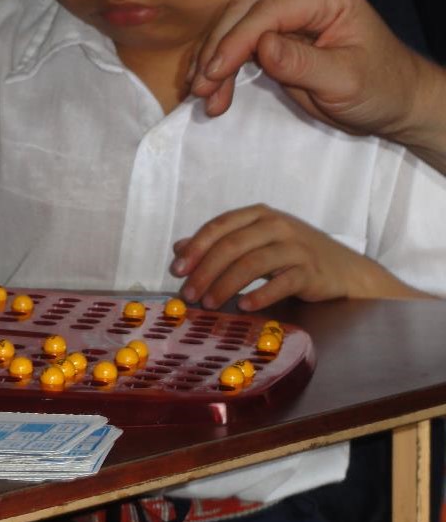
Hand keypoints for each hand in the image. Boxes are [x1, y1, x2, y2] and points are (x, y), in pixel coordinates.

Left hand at [169, 204, 426, 311]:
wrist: (345, 271)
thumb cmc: (293, 256)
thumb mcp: (255, 243)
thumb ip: (219, 243)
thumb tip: (179, 248)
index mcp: (258, 215)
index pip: (219, 226)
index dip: (195, 248)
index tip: (176, 270)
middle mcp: (277, 225)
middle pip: (232, 246)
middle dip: (205, 271)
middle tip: (189, 294)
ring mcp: (295, 246)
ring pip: (252, 263)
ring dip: (226, 285)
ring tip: (209, 304)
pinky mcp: (310, 270)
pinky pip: (281, 282)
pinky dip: (260, 295)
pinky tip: (244, 307)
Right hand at [188, 0, 445, 173]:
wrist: (390, 99)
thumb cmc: (377, 89)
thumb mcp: (343, 81)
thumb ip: (302, 62)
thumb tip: (262, 47)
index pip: (267, 11)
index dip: (234, 42)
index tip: (211, 75)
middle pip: (243, 13)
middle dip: (216, 51)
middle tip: (199, 89)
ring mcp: (287, 8)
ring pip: (233, 26)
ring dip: (212, 61)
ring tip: (202, 96)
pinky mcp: (275, 29)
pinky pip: (238, 41)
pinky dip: (220, 66)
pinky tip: (210, 90)